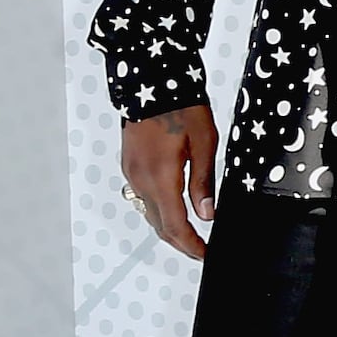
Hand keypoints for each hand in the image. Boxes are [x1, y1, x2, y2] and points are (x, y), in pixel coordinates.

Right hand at [119, 104, 221, 258]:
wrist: (152, 82)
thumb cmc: (181, 107)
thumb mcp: (204, 144)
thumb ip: (204, 183)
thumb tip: (207, 215)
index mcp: (161, 177)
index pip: (175, 225)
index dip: (192, 245)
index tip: (206, 254)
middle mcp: (141, 180)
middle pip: (159, 225)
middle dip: (181, 243)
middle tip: (201, 251)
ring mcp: (132, 174)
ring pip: (149, 213)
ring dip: (169, 228)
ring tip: (192, 235)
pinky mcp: (130, 166)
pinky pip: (143, 198)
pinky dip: (159, 211)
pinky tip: (174, 210)